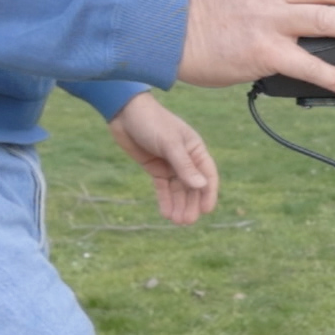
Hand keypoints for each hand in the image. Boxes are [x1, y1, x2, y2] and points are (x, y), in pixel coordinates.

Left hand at [107, 92, 218, 224]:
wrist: (125, 112)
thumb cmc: (152, 122)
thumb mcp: (169, 143)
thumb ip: (184, 165)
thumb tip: (201, 186)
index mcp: (195, 149)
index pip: (207, 175)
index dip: (209, 193)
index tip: (206, 210)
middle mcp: (185, 158)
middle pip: (192, 186)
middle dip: (191, 204)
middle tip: (187, 221)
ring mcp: (170, 164)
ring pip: (178, 189)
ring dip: (178, 205)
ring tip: (177, 221)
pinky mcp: (155, 168)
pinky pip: (163, 187)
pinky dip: (165, 200)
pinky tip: (165, 213)